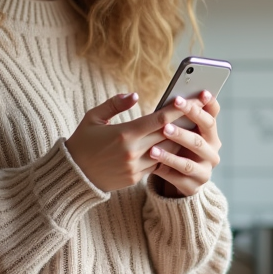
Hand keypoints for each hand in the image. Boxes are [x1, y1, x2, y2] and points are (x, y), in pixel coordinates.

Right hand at [65, 92, 188, 192]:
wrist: (73, 176)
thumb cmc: (82, 143)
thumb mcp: (93, 118)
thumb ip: (115, 104)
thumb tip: (135, 95)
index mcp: (124, 134)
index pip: (157, 120)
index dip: (175, 109)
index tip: (189, 100)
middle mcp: (133, 151)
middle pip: (167, 135)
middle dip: (184, 123)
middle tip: (199, 111)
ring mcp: (135, 167)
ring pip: (166, 152)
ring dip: (179, 141)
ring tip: (193, 128)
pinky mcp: (135, 178)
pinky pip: (157, 164)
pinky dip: (167, 155)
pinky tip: (176, 146)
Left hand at [148, 91, 221, 196]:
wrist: (176, 179)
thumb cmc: (174, 146)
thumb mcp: (179, 130)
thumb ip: (177, 115)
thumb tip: (173, 97)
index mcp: (210, 132)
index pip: (213, 114)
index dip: (208, 103)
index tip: (200, 92)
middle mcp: (212, 150)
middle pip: (203, 134)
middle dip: (189, 121)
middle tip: (171, 113)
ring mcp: (205, 169)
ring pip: (189, 161)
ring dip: (171, 154)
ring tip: (153, 148)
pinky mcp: (193, 186)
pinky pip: (179, 178)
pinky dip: (166, 170)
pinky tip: (153, 164)